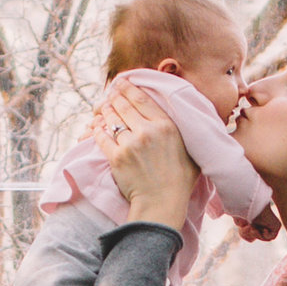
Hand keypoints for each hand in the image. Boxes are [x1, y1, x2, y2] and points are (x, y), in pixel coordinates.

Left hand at [93, 83, 195, 235]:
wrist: (162, 203)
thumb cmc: (180, 180)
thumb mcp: (190, 150)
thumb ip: (184, 131)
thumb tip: (186, 117)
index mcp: (166, 126)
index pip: (142, 99)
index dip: (129, 88)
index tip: (122, 82)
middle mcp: (147, 131)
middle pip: (124, 106)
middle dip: (115, 95)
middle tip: (110, 91)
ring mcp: (130, 144)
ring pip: (112, 120)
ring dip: (105, 111)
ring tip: (103, 106)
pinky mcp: (116, 158)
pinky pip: (102, 137)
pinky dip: (98, 129)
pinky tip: (96, 125)